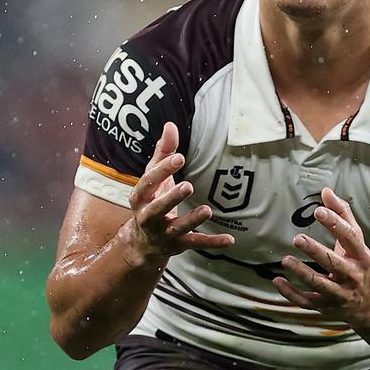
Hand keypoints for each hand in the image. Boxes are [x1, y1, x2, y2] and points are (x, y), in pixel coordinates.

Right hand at [125, 122, 234, 265]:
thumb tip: (170, 125)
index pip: (149, 182)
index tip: (179, 157)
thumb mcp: (154, 177)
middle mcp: (148, 217)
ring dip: (192, 220)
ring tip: (207, 210)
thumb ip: (163, 152)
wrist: (143, 242)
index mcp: (140, 196)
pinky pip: (196, 243)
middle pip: (158, 208)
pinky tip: (229, 239)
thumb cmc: (151, 199)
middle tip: (188, 186)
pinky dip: (213, 242)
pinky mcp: (178, 244)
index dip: (163, 170)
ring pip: (178, 227)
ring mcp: (164, 232)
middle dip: (172, 198)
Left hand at [273, 188, 369, 328]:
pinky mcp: (325, 307)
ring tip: (285, 260)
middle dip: (316, 251)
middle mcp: (352, 276)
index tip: (318, 210)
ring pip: (319, 285)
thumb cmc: (358, 264)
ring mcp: (339, 294)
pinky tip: (277, 280)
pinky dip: (291, 293)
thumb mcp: (355, 240)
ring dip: (302, 273)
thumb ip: (342, 214)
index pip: (350, 238)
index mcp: (361, 256)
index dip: (335, 223)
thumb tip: (326, 191)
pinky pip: (307, 301)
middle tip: (297, 238)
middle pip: (334, 263)